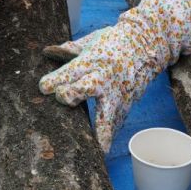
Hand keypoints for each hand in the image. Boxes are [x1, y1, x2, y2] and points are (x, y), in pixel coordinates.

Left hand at [39, 0, 190, 151]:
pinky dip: (111, 134)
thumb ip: (70, 49)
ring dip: (102, 131)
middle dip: (73, 95)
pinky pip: (118, 120)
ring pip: (109, 112)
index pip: (73, 71)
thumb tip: (47, 51)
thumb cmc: (114, 40)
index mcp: (94, 59)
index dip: (57, 80)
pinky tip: (104, 147)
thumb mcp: (92, 40)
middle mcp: (106, 76)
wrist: (146, 44)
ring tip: (98, 150)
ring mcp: (118, 91)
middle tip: (64, 100)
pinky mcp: (127, 101)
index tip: (43, 88)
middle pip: (88, 87)